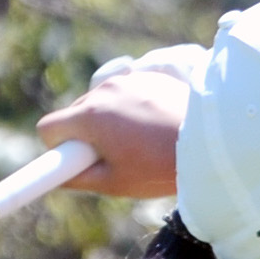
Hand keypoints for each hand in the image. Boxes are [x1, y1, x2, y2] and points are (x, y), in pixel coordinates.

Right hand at [37, 68, 186, 198]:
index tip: (71, 161)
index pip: (49, 128)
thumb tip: (59, 175)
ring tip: (138, 143)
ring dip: (108, 121)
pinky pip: (125, 93)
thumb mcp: (114, 182)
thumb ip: (78, 178)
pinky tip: (153, 127)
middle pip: (75, 114)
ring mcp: (127, 79)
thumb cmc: (160, 166)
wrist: (210, 142)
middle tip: (113, 158)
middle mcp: (103, 90)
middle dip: (84, 135)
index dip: (57, 149)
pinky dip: (130, 108)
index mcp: (90, 116)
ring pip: (101, 102)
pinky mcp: (149, 76)